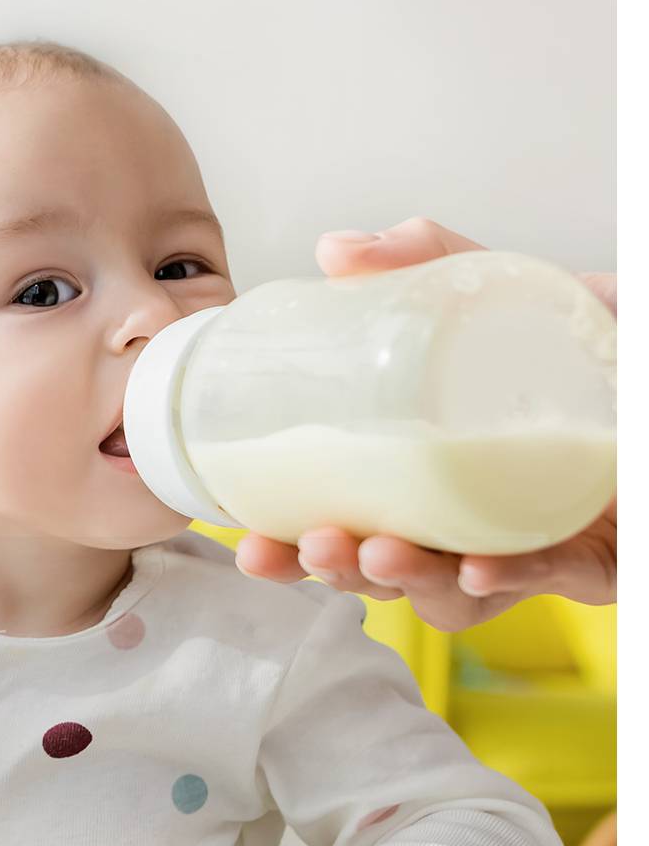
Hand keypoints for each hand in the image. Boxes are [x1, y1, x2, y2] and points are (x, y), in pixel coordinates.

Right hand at [234, 217, 617, 630]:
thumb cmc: (598, 351)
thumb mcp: (511, 297)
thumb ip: (433, 262)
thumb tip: (337, 249)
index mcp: (432, 485)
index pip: (347, 529)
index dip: (291, 551)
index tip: (248, 541)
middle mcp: (473, 526)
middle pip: (387, 575)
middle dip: (338, 572)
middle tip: (314, 548)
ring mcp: (533, 548)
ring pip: (455, 596)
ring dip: (408, 580)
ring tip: (378, 552)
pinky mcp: (596, 561)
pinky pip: (548, 579)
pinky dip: (511, 577)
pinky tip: (477, 567)